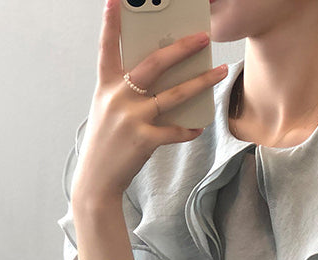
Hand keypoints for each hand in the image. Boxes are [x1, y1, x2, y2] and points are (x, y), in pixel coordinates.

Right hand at [71, 0, 227, 202]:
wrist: (96, 179)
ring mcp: (131, 118)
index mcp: (106, 86)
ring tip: (220, 72)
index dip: (111, 22)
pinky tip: (198, 127)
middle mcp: (118, 97)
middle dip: (180, 48)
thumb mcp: (109, 110)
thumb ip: (127, 92)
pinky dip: (188, 129)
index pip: (108, 47)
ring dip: (200, 82)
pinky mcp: (143, 140)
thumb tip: (161, 79)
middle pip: (153, 64)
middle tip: (202, 36)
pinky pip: (174, 131)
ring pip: (173, 95)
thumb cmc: (106, 142)